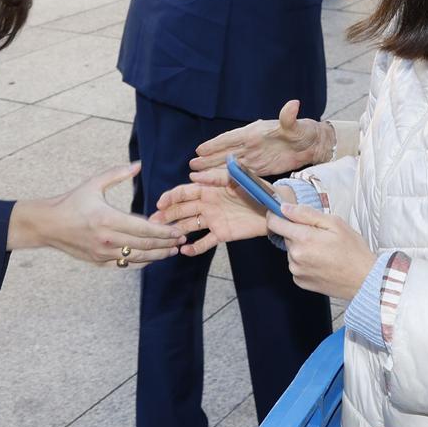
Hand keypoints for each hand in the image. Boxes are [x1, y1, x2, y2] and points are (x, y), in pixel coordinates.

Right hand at [9, 162, 183, 266]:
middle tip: (181, 240)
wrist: (48, 225)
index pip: (144, 229)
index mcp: (107, 219)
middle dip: (166, 244)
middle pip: (145, 245)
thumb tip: (139, 164)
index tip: (178, 230)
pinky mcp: (98, 262)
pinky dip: (141, 262)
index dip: (164, 232)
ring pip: (137, 258)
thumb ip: (117, 174)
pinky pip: (125, 265)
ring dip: (157, 256)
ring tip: (172, 251)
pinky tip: (152, 258)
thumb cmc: (72, 202)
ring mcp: (102, 253)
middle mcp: (107, 239)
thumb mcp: (93, 184)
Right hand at [151, 170, 281, 256]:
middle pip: (182, 210)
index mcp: (209, 188)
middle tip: (153, 222)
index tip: (160, 203)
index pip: (184, 192)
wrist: (274, 208)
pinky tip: (184, 251)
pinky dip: (194, 248)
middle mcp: (207, 204)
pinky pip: (205, 243)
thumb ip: (216, 177)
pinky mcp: (221, 234)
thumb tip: (193, 175)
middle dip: (166, 215)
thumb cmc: (257, 188)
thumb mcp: (237, 177)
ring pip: (189, 225)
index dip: (171, 197)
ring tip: (165, 237)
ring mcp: (213, 220)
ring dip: (176, 230)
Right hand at [190, 100, 329, 175]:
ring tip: (196, 171)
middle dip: (209, 158)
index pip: (232, 138)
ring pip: (230, 163)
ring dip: (214, 168)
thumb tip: (293, 105)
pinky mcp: (261, 167)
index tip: (200, 149)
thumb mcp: (296, 124)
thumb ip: (289, 117)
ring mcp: (255, 156)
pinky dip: (228, 176)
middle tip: (191, 164)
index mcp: (255, 133)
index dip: (216, 144)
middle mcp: (251, 144)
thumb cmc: (303, 131)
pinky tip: (216, 179)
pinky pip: (241, 172)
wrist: (312, 143)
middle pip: (226, 152)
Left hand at [268, 202, 375, 300]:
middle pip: (286, 236)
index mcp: (303, 239)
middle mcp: (296, 256)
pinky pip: (296, 265)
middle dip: (298, 232)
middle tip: (320, 235)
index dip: (276, 214)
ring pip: (291, 251)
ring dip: (302, 247)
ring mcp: (297, 271)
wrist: (364, 279)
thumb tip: (284, 207)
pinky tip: (321, 262)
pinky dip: (304, 261)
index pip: (274, 223)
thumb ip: (306, 213)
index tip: (282, 212)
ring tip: (323, 250)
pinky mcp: (300, 281)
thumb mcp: (334, 223)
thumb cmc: (353, 250)